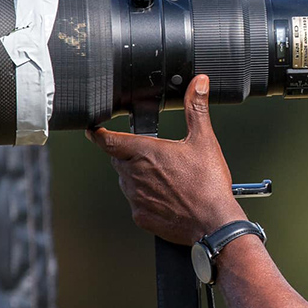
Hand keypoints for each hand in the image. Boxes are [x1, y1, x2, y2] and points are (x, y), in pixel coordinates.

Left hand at [87, 75, 246, 244]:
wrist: (213, 222)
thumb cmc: (207, 184)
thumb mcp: (204, 140)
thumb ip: (196, 108)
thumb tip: (198, 84)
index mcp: (144, 152)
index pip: (107, 140)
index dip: (97, 132)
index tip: (94, 129)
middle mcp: (134, 175)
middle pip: (120, 159)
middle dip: (131, 155)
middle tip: (155, 157)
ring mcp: (135, 198)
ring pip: (127, 181)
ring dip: (139, 176)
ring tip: (167, 178)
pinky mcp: (141, 216)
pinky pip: (136, 203)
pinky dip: (147, 198)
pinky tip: (168, 197)